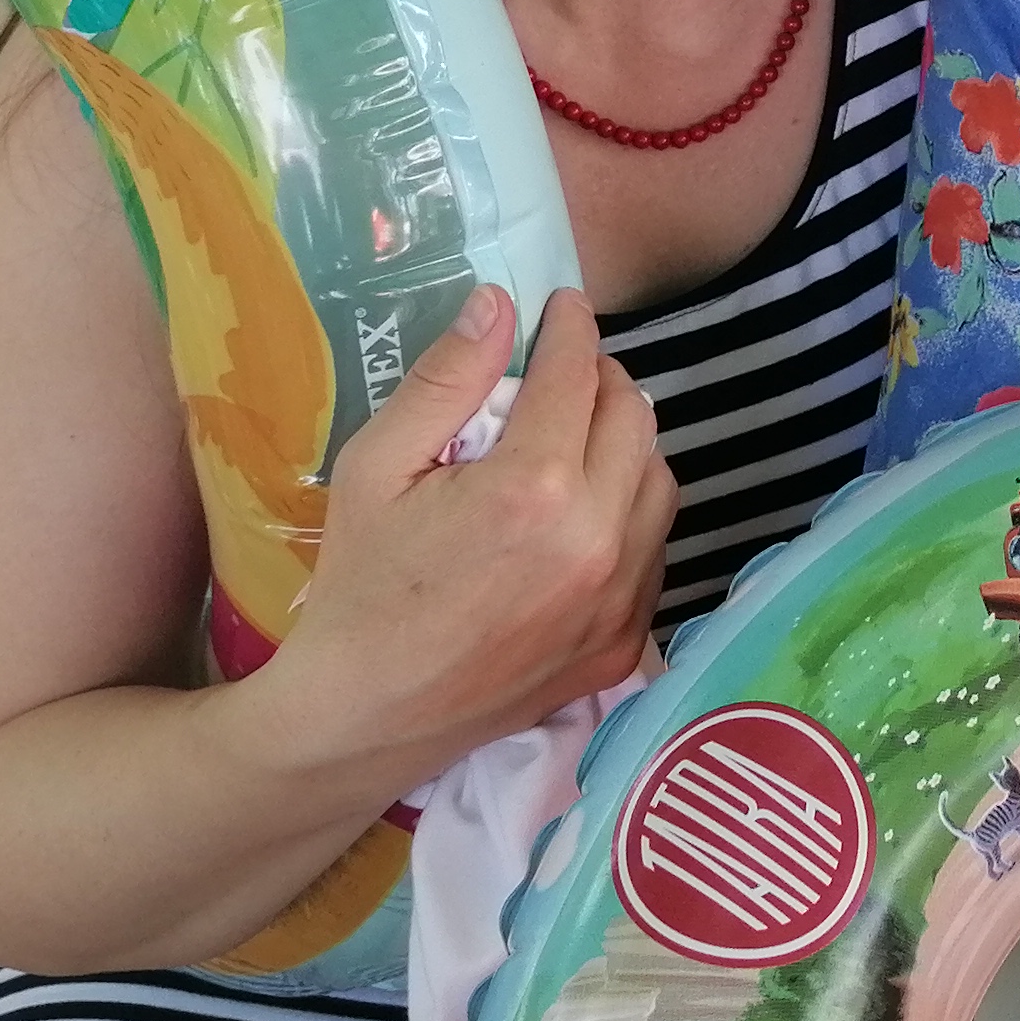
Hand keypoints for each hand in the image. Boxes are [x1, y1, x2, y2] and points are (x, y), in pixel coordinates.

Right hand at [260, 283, 674, 792]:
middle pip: (635, 419)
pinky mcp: (623, 644)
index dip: (572, 329)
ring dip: (624, 446)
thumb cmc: (361, 585)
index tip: (563, 306)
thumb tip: (498, 304)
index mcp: (533, 489)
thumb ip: (445, 381)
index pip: (578, 374)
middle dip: (602, 380)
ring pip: (658, 482)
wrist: (364, 716)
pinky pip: (655, 551)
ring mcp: (619, 599)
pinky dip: (630, 516)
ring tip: (573, 443)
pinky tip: (581, 517)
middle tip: (563, 373)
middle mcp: (596, 540)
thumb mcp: (376, 467)